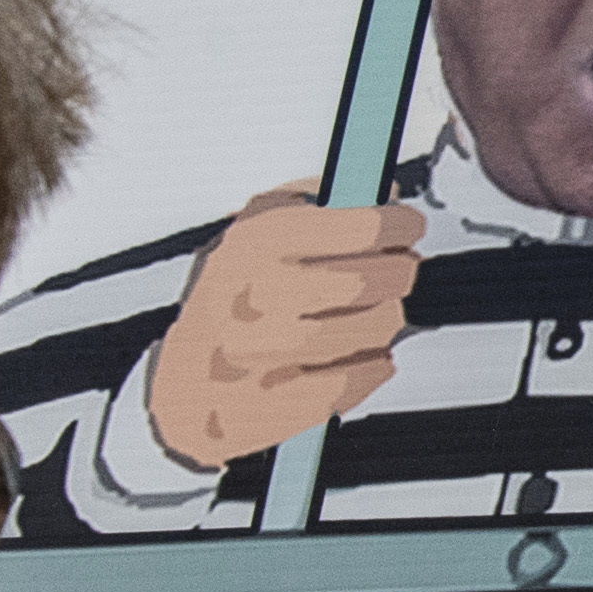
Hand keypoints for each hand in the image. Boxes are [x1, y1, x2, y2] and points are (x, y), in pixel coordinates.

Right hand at [143, 183, 424, 470]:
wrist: (185, 380)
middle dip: (398, 272)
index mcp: (255, 243)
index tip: (407, 225)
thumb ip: (316, 198)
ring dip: (385, 319)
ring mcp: (261, 353)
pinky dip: (371, 366)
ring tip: (375, 312)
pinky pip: (354, 378)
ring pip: (367, 330)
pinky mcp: (275, 402)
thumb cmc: (228, 298)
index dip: (398, 224)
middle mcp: (254, 294)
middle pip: (366, 280)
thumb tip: (380, 189)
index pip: (356, 226)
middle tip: (399, 269)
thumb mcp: (254, 226)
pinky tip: (362, 354)